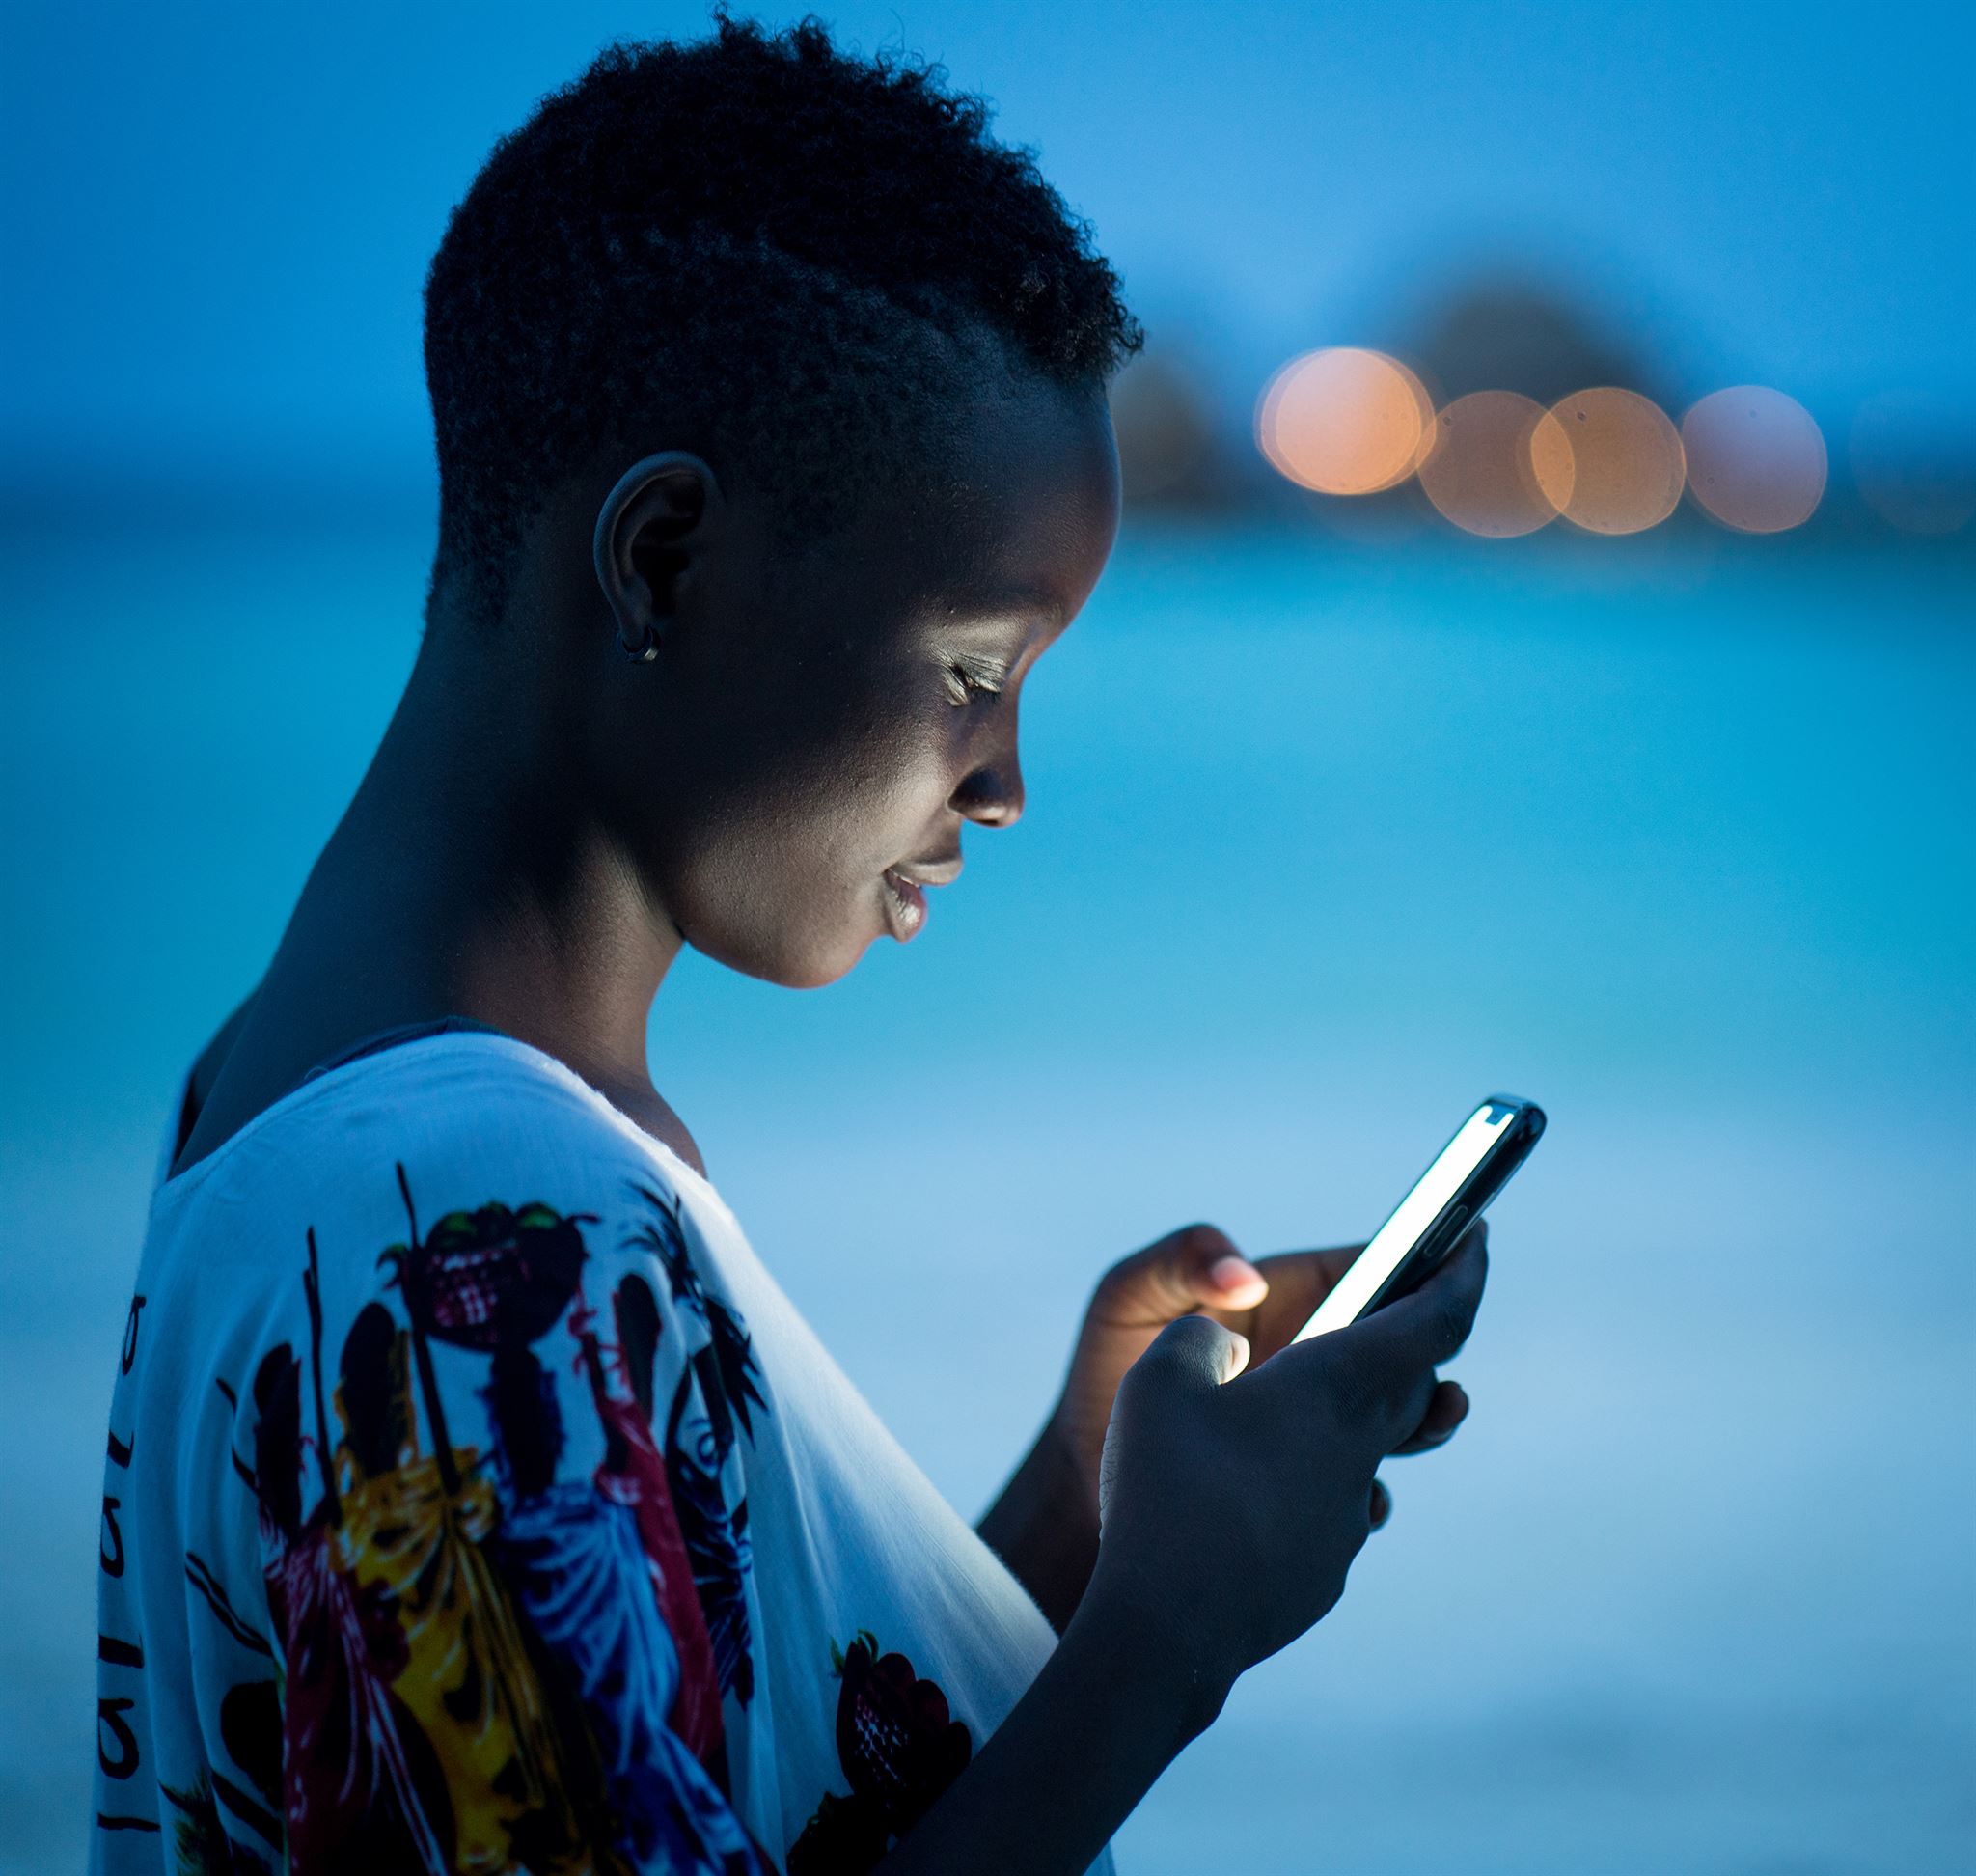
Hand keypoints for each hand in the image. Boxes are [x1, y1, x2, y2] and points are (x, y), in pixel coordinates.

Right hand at [1087, 1226, 1488, 1711]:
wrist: (1167, 1630)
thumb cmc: (1166, 1490)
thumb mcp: (1159, 1374)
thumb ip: (1200, 1334)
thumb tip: (1227, 1346)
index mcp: (1337, 1385)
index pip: (1436, 1319)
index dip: (1463, 1272)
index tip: (1479, 1237)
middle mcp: (1361, 1448)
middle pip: (1415, 1382)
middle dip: (1411, 1337)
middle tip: (1397, 1301)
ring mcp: (1347, 1517)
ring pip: (1372, 1447)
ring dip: (1355, 1414)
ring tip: (1300, 1400)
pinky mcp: (1323, 1571)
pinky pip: (1331, 1504)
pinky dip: (1310, 1477)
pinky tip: (1252, 1486)